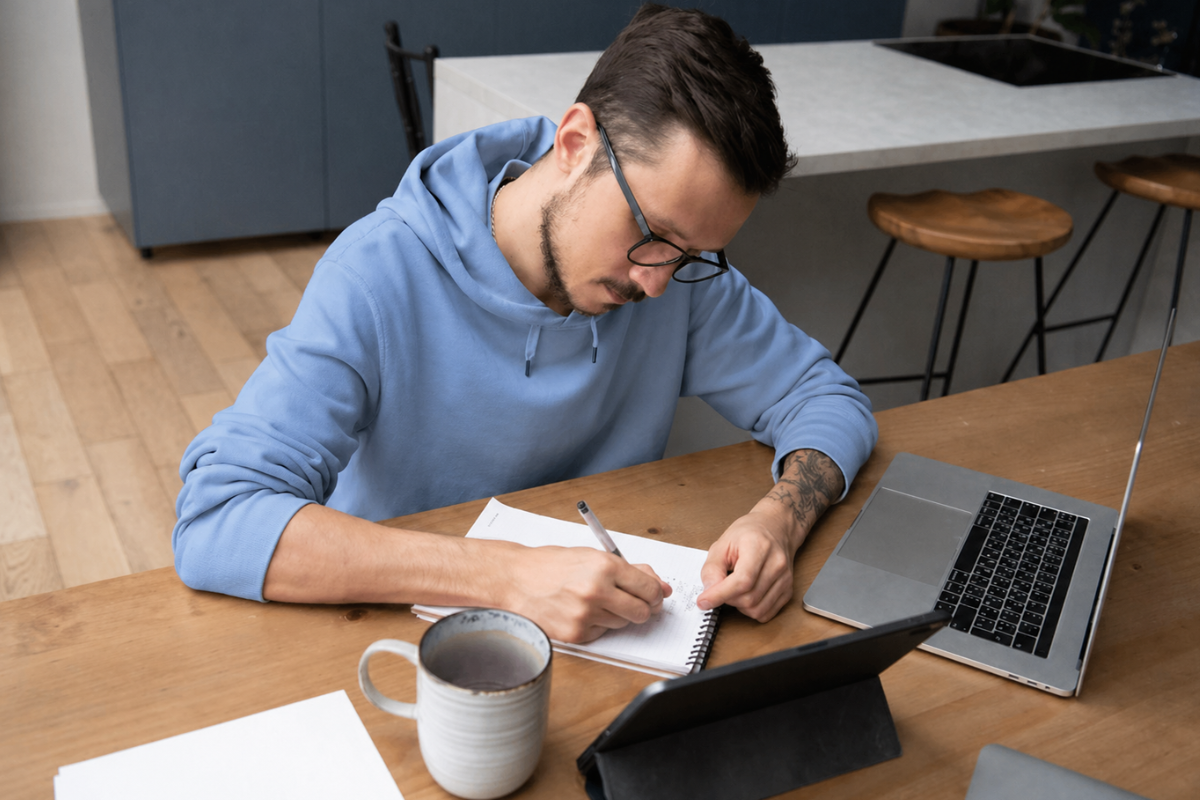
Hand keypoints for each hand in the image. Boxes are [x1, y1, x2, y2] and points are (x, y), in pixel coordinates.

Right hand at [502, 545, 671, 642]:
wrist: (514, 579)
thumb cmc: (551, 564)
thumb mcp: (592, 556)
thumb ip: (629, 570)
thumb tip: (660, 585)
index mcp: (605, 566)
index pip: (648, 588)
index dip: (655, 593)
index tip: (654, 595)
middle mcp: (597, 591)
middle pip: (642, 612)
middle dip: (643, 608)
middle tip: (635, 602)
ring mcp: (586, 615)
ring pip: (623, 624)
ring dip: (617, 615)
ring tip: (597, 601)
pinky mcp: (576, 634)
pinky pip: (602, 633)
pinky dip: (598, 625)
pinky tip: (581, 611)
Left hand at [695, 449, 843, 622]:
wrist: (780, 523)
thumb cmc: (749, 530)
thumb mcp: (722, 541)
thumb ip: (711, 567)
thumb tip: (707, 590)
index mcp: (758, 547)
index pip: (740, 582)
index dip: (719, 596)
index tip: (703, 601)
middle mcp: (776, 564)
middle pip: (748, 599)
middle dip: (727, 598)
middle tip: (719, 585)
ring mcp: (786, 578)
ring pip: (758, 609)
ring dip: (740, 604)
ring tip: (734, 585)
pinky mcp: (789, 589)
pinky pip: (767, 612)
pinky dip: (753, 608)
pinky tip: (748, 592)